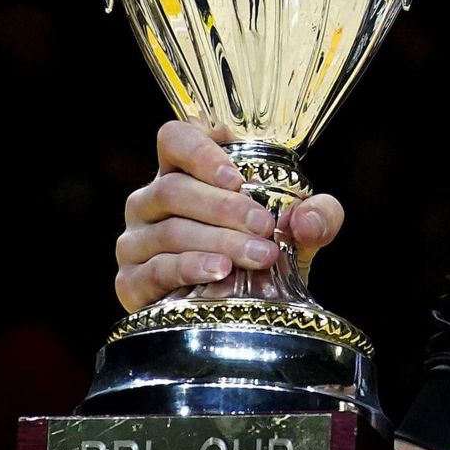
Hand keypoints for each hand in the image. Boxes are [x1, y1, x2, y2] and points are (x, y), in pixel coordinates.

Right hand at [114, 119, 345, 311]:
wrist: (244, 310)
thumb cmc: (263, 251)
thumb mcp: (299, 230)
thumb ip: (318, 214)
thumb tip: (306, 217)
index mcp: (185, 172)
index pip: (175, 139)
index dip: (200, 151)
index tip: (237, 178)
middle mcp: (150, 201)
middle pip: (174, 189)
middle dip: (225, 208)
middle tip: (265, 227)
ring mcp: (136, 241)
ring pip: (169, 230)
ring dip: (219, 241)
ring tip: (259, 256)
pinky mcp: (131, 282)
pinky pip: (156, 269)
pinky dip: (191, 267)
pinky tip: (220, 270)